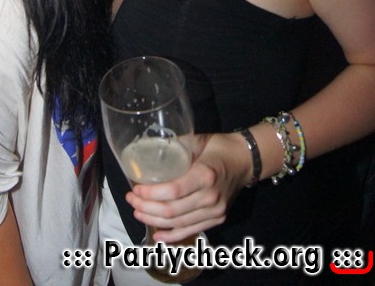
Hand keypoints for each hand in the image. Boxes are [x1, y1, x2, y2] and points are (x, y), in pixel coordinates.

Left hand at [125, 133, 249, 242]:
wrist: (246, 160)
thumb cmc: (219, 147)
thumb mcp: (196, 140)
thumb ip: (174, 146)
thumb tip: (147, 148)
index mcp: (204, 175)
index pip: (173, 191)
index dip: (151, 194)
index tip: (135, 189)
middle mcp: (211, 197)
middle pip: (172, 210)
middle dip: (146, 208)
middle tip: (130, 200)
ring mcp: (215, 211)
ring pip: (178, 223)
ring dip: (154, 220)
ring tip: (137, 212)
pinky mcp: (217, 219)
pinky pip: (191, 230)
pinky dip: (172, 236)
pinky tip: (157, 235)